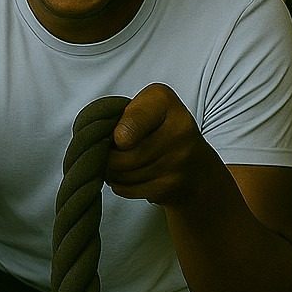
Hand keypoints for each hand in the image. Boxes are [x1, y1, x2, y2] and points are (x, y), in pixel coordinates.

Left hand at [105, 83, 223, 205]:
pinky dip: (122, 185)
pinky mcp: (172, 185)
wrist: (195, 164)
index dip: (113, 137)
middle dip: (107, 158)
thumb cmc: (156, 130)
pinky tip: (130, 175)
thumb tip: (96, 144)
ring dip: (112, 173)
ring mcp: (178, 160)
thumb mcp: (139, 107)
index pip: (126, 127)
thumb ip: (117, 116)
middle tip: (111, 153)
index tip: (116, 137)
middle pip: (121, 157)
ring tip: (120, 163)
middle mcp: (178, 128)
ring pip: (122, 175)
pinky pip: (129, 190)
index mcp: (162, 101)